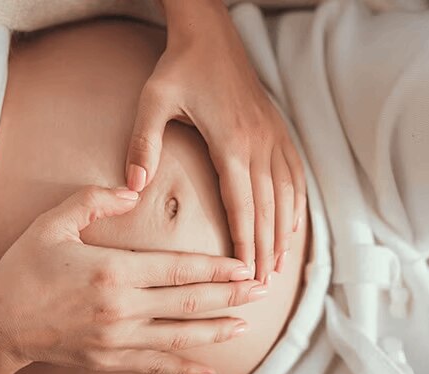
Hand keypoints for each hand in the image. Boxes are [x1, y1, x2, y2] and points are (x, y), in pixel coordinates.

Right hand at [0, 186, 265, 373]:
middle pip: (188, 301)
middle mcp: (122, 308)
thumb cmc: (23, 271)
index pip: (177, 267)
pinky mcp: (109, 360)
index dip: (215, 267)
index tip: (244, 265)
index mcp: (113, 272)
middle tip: (261, 289)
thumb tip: (131, 188)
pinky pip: (155, 367)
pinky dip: (184, 370)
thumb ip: (92, 202)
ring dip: (216, 329)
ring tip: (246, 323)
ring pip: (179, 336)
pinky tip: (209, 373)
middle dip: (229, 296)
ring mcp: (117, 339)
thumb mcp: (52, 224)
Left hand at [124, 0, 305, 282]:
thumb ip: (143, 145)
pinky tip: (292, 224)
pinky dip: (296, 204)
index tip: (246, 275)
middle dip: (266, 250)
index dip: (246, 244)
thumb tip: (132, 186)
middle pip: (268, 208)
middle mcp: (260, 143)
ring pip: (287, 195)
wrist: (210, 32)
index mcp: (231, 142)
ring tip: (278, 267)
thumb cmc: (179, 67)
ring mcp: (273, 136)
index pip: (242, 206)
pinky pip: (295, 174)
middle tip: (262, 287)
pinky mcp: (277, 129)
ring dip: (284, 233)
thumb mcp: (153, 101)